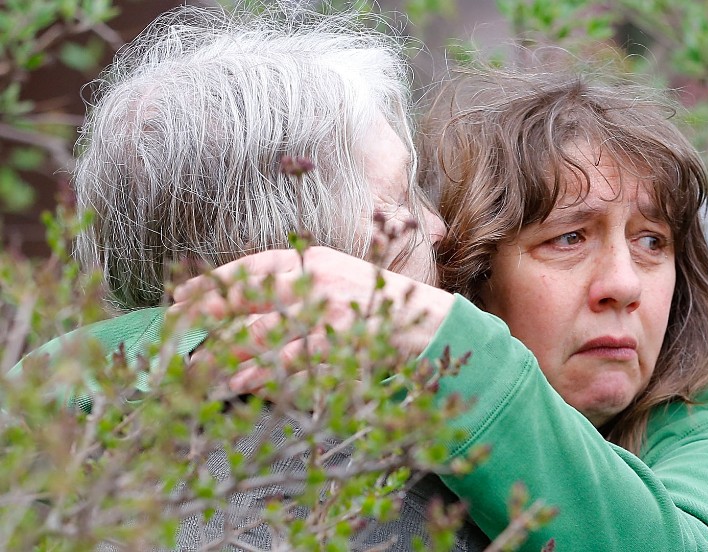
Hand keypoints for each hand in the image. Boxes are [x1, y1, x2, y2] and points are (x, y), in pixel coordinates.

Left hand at [170, 247, 454, 393]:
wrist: (429, 325)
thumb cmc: (380, 307)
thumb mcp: (340, 283)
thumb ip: (300, 289)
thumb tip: (253, 306)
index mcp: (315, 259)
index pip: (253, 265)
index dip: (215, 280)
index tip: (184, 293)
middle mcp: (317, 278)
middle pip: (248, 295)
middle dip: (208, 311)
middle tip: (175, 326)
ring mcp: (328, 309)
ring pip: (263, 329)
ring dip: (228, 349)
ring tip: (202, 363)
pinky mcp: (339, 339)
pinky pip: (290, 358)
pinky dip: (262, 370)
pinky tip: (240, 381)